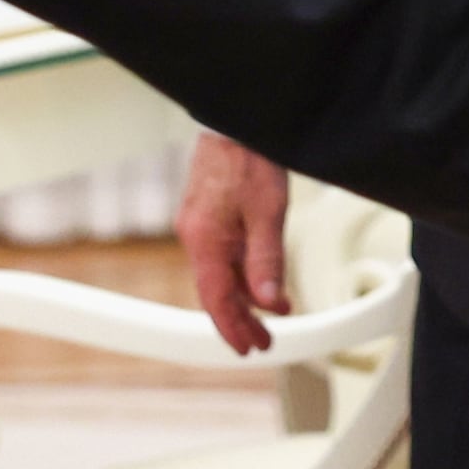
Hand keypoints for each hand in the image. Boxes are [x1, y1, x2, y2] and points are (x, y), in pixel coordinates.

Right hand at [175, 131, 292, 354]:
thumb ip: (266, 260)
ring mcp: (201, 226)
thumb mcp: (268, 213)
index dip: (233, 328)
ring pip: (222, 274)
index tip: (250, 348)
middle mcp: (196, 237)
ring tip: (272, 315)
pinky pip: (224, 256)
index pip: (216, 299)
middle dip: (241, 319)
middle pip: (217, 291)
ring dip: (245, 298)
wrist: (236, 121)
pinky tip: (261, 281)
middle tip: (264, 341)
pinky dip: (242, 274)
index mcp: (204, 240)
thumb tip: (270, 303)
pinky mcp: (210, 216)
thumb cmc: (248, 158)